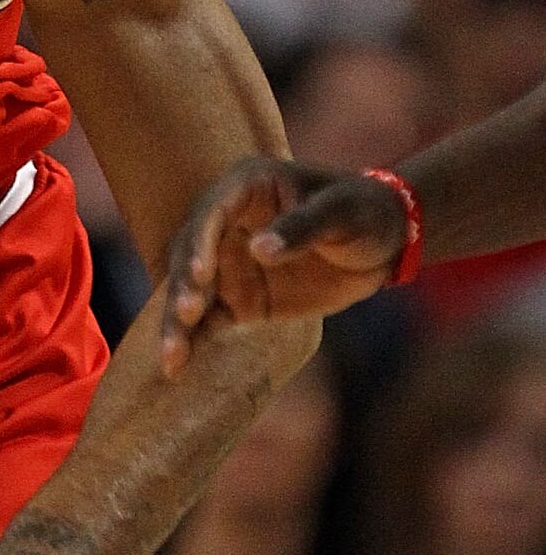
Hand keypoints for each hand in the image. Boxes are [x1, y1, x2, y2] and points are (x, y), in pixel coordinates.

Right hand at [158, 157, 407, 374]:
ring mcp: (226, 265)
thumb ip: (302, 227)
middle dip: (183, 286)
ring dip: (176, 322)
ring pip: (189, 292)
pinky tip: (176, 365)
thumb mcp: (341, 211)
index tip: (202, 272)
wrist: (384, 244)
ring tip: (171, 355)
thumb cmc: (363, 210)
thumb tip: (258, 250)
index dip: (201, 241)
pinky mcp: (235, 301)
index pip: (212, 212)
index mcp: (245, 188)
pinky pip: (206, 322)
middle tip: (187, 313)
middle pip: (189, 255)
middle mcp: (223, 226)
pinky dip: (191, 342)